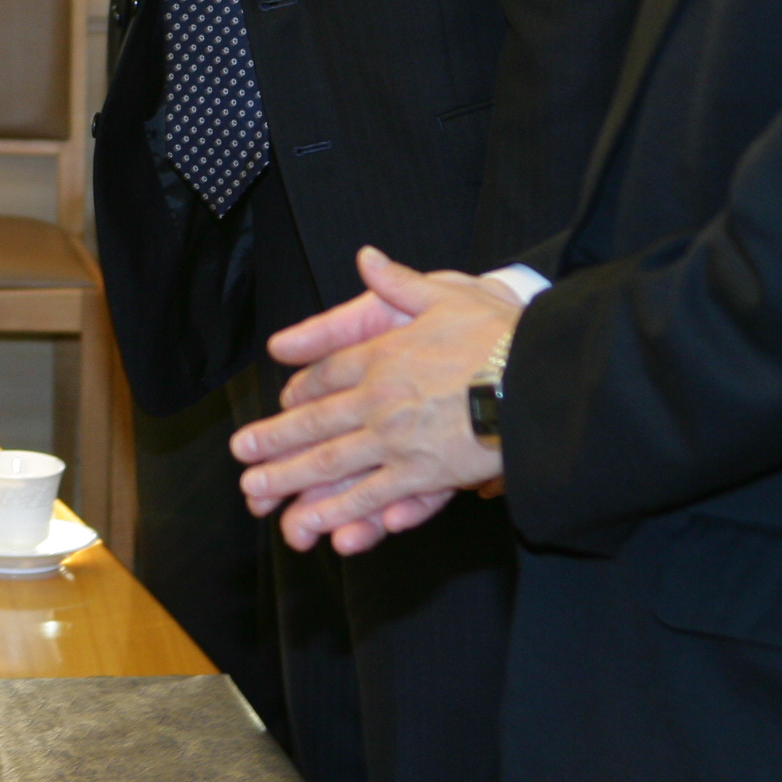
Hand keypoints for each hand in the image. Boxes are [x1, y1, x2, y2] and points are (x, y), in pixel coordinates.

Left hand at [228, 246, 518, 555]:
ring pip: (331, 464)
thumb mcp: (447, 293)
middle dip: (273, 441)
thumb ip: (398, 281)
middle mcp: (380, 399)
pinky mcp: (424, 475)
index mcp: (383, 354)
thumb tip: (366, 257)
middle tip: (240, 455)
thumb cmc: (501, 334)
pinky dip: (339, 512)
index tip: (281, 402)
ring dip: (290, 481)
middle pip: (314, 423)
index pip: (326, 374)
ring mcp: (398, 440)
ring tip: (257, 495)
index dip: (300, 391)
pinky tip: (315, 525)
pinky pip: (372, 496)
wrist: (541, 380)